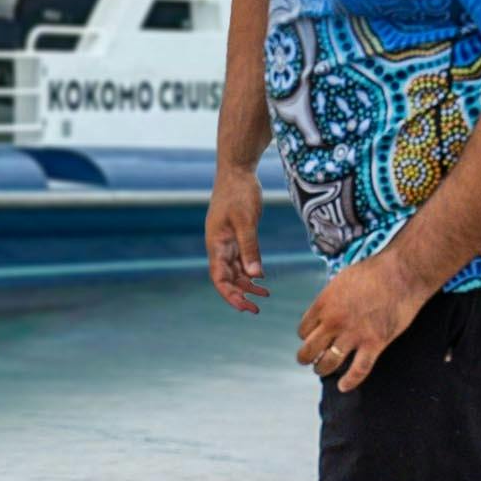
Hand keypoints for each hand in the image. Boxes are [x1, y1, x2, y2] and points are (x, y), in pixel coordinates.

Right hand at [205, 162, 267, 313]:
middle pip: (226, 278)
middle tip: (257, 309)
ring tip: (265, 295)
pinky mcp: (235, 235)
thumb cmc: (239, 192)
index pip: (220, 277)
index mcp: (216, 244)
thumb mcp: (246, 220)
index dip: (231, 295)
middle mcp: (219, 246)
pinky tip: (261, 278)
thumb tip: (255, 275)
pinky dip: (250, 270)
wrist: (237, 171)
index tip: (246, 307)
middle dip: (240, 295)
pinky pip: (241, 259)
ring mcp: (226, 241)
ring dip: (247, 285)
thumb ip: (250, 248)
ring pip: (234, 270)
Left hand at [292, 246, 427, 388]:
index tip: (311, 338)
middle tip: (309, 360)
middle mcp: (333, 322)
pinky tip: (344, 386)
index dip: (306, 336)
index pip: (303, 330)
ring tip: (322, 370)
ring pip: (328, 363)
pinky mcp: (374, 343)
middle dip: (306, 357)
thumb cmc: (375, 271)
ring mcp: (353, 334)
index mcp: (324, 304)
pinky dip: (350, 381)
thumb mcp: (342, 279)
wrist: (402, 272)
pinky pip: (358, 370)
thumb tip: (327, 309)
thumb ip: (331, 298)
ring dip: (322, 369)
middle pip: (309, 350)